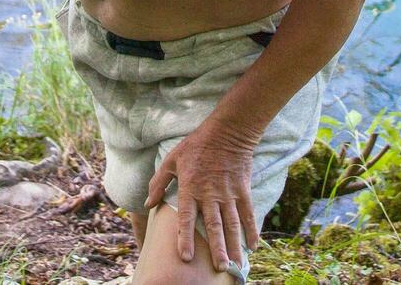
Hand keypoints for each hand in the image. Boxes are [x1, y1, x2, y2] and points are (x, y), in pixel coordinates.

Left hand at [144, 122, 260, 270]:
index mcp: (190, 188)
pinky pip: (247, 213)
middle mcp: (210, 193)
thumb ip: (158, 183)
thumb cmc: (196, 145)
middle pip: (213, 225)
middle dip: (217, 248)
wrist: (228, 131)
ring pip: (232, 223)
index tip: (185, 257)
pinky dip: (252, 229)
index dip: (185, 238)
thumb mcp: (171, 161)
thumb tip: (147, 203)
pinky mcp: (242, 189)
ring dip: (234, 245)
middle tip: (220, 268)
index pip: (186, 218)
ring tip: (235, 264)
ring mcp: (228, 193)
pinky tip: (253, 246)